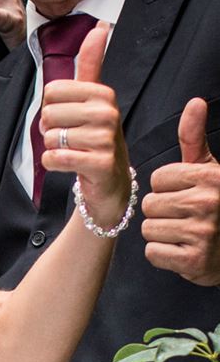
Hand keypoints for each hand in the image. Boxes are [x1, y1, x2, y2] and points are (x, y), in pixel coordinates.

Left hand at [38, 22, 130, 228]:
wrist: (109, 181)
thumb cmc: (94, 138)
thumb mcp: (93, 99)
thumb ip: (91, 65)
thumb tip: (100, 28)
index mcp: (103, 93)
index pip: (52, 91)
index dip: (51, 108)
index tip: (69, 119)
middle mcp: (108, 112)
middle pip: (48, 113)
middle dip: (50, 130)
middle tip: (70, 138)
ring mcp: (106, 138)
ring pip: (50, 138)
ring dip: (53, 148)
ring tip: (73, 151)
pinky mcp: (101, 163)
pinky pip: (55, 158)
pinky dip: (54, 164)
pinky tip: (69, 164)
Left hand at [141, 100, 219, 284]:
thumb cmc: (215, 205)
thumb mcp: (208, 169)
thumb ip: (194, 138)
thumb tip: (195, 101)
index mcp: (209, 177)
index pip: (157, 179)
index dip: (166, 189)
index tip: (185, 195)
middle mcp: (208, 203)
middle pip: (150, 204)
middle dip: (162, 212)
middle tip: (184, 218)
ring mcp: (202, 233)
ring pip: (149, 229)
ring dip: (161, 234)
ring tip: (184, 234)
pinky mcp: (194, 261)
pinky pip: (153, 252)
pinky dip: (164, 255)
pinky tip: (182, 251)